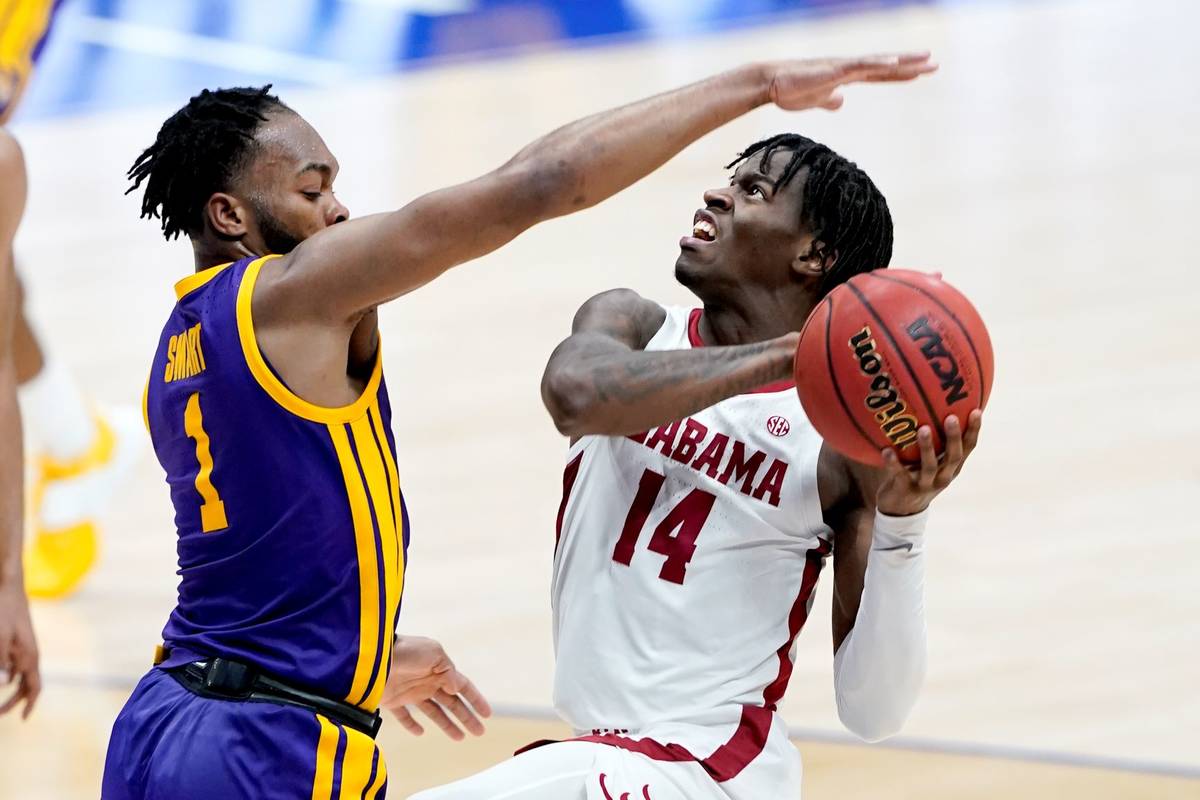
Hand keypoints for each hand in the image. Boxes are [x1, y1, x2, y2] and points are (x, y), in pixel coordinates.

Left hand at [0, 580, 39, 719]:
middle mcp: (31, 654)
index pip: (34, 687)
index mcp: (30, 656)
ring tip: (0, 701)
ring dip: (13, 689)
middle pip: (29, 684)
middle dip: (16, 700)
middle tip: (1, 713)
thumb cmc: (3, 612)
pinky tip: (4, 678)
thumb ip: (0, 663)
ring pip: (22, 675)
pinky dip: (10, 675)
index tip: (22, 719)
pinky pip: (17, 665)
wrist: (8, 587)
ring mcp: (25, 647)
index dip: (29, 704)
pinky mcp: (18, 641)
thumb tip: (3, 685)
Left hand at [380, 635, 490, 740]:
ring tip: (460, 738)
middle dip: (467, 717)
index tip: (487, 714)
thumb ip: (449, 673)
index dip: (476, 700)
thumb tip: (458, 688)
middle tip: (479, 732)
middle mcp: (427, 681)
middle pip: (452, 703)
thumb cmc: (406, 650)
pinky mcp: (393, 701)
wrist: (374, 656)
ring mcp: (410, 692)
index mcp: (440, 669)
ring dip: (447, 725)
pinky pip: (405, 716)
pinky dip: (412, 725)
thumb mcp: (434, 654)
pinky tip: (420, 733)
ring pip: (434, 712)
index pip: (463, 686)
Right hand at [766, 53, 937, 111]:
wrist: (770, 83)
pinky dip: (879, 63)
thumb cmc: (789, 90)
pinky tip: (895, 61)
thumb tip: (840, 101)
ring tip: (926, 60)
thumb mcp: (816, 99)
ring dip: (903, 61)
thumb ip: (829, 99)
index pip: (880, 75)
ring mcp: (843, 66)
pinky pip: (861, 65)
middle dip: (911, 65)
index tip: (921, 73)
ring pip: (879, 62)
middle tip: (936, 64)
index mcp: (847, 77)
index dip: (900, 74)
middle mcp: (850, 68)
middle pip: (886, 66)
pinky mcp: (834, 69)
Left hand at [876, 410, 981, 516]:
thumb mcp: (932, 462)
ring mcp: (925, 485)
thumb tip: (933, 405)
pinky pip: (900, 475)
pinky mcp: (906, 490)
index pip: (968, 447)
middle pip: (953, 457)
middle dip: (953, 437)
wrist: (902, 510)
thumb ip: (936, 442)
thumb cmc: (918, 476)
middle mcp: (943, 476)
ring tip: (923, 429)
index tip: (976, 411)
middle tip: (951, 417)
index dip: (973, 431)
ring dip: (927, 448)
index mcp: (952, 467)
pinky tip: (887, 450)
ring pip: (929, 466)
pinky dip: (893, 463)